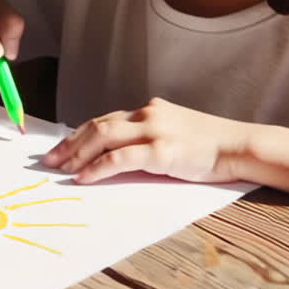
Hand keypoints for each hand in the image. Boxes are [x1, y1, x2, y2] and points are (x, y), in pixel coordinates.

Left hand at [42, 98, 251, 183]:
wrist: (239, 146)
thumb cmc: (212, 146)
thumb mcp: (177, 134)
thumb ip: (151, 138)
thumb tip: (123, 155)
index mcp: (151, 110)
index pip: (106, 120)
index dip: (80, 134)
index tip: (62, 147)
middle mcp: (148, 115)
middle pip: (97, 126)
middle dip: (70, 144)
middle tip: (50, 160)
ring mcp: (154, 131)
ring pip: (103, 138)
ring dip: (77, 155)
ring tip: (60, 169)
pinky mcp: (161, 151)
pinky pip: (119, 158)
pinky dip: (97, 168)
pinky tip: (83, 178)